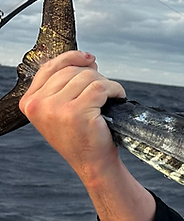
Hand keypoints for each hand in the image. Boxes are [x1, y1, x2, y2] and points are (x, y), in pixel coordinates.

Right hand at [20, 50, 126, 181]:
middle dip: (92, 76)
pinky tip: (117, 98)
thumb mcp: (60, 109)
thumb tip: (87, 60)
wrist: (92, 163)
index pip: (49, 67)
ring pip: (87, 77)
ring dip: (105, 84)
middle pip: (71, 70)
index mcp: (30, 102)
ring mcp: (56, 109)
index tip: (89, 59)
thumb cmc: (80, 136)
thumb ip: (64, 84)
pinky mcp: (77, 112)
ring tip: (109, 97)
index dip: (72, 58)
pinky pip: (101, 87)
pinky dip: (114, 90)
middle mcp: (38, 105)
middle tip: (103, 91)